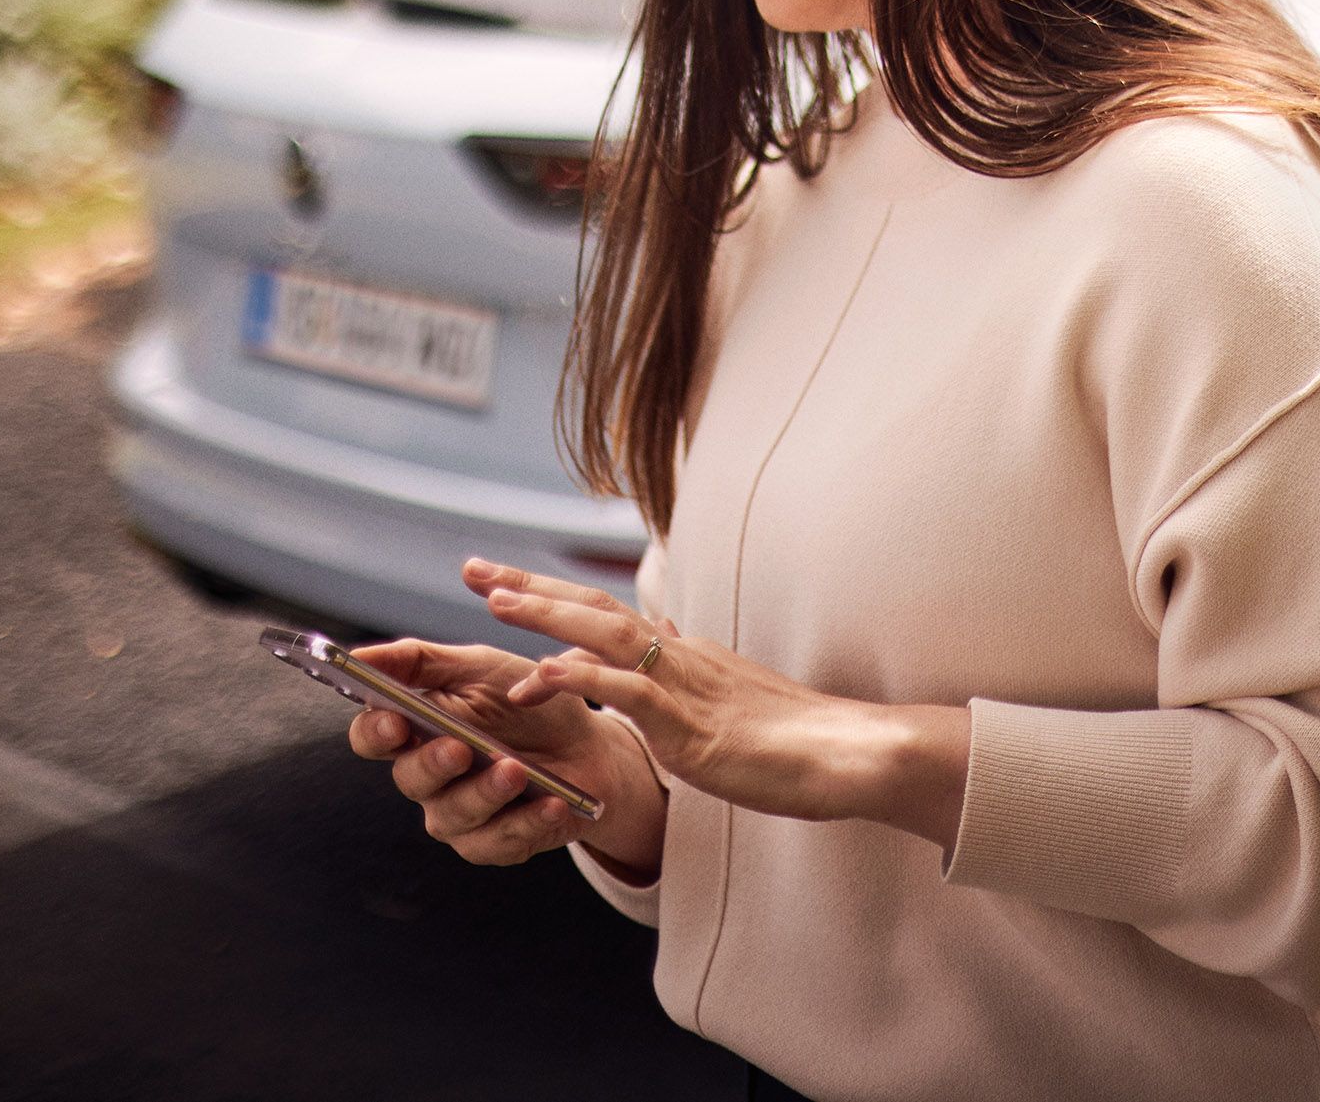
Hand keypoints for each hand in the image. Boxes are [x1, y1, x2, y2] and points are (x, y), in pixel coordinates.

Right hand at [345, 637, 666, 873]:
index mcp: (415, 728)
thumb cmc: (523, 700)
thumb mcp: (477, 666)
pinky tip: (551, 803)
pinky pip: (500, 843)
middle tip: (460, 748)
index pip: (372, 736)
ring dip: (486, 793)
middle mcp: (429, 777)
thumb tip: (357, 656)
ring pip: (454, 815)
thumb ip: (418, 660)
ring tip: (516, 770)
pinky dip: (528, 821)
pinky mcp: (496, 844)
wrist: (587, 744)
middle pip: (410, 779)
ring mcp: (460, 815)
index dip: (375, 732)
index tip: (395, 722)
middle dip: (434, 764)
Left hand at [466, 559, 970, 851]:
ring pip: (602, 635)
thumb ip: (686, 680)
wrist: (849, 752)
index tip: (498, 578)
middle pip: (591, 607)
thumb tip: (657, 652)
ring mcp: (682, 687)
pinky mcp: (690, 725)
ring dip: (545, 615)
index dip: (549, 594)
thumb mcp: (726, 702)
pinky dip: (580, 680)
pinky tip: (540, 677)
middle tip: (471, 567)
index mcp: (680, 655)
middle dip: (528, 586)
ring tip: (491, 602)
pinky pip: (627, 693)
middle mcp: (676, 658)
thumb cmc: (793, 738)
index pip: (603, 613)